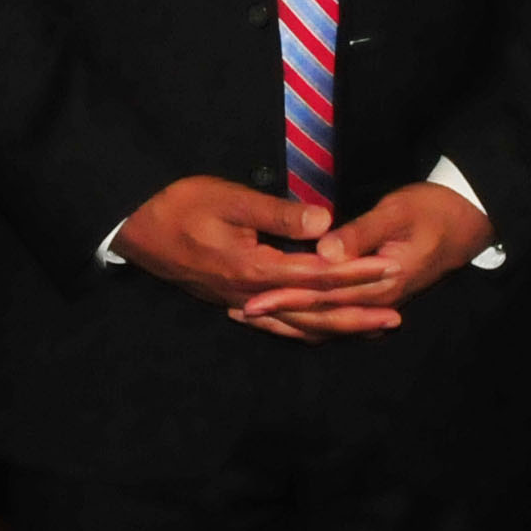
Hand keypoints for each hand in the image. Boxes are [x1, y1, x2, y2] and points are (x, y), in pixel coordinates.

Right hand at [110, 175, 366, 323]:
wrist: (135, 227)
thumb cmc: (179, 205)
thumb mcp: (228, 199)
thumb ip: (278, 213)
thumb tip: (324, 221)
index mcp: (255, 269)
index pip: (318, 276)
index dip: (356, 273)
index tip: (390, 269)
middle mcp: (252, 296)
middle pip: (314, 314)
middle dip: (357, 315)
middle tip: (395, 319)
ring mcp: (240, 303)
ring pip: (297, 326)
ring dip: (336, 329)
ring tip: (369, 329)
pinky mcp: (232, 301)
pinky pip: (276, 325)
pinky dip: (304, 331)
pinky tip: (319, 330)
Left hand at [233, 181, 494, 339]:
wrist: (467, 222)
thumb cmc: (431, 210)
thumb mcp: (396, 214)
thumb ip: (360, 234)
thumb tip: (324, 253)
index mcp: (379, 284)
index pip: (322, 296)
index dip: (285, 299)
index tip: (251, 300)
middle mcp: (376, 302)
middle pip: (320, 317)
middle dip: (278, 317)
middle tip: (238, 312)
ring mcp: (377, 304)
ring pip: (327, 323)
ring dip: (290, 322)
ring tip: (252, 316)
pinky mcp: (375, 298)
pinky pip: (338, 317)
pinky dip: (310, 320)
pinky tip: (288, 316)